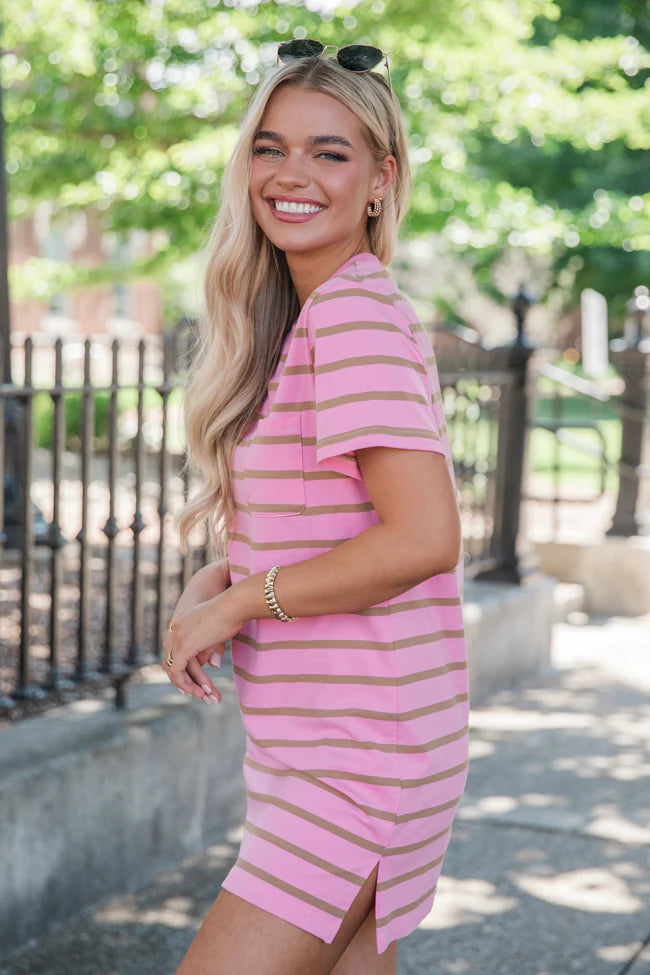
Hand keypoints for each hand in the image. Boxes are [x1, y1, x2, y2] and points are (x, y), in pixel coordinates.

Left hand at [162, 560, 230, 701]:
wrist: (234, 604)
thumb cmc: (232, 613)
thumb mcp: (216, 634)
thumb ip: (209, 649)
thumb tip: (211, 665)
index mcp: (180, 624)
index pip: (175, 652)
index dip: (184, 669)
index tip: (196, 683)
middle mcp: (174, 631)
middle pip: (172, 662)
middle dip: (186, 681)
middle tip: (199, 694)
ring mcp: (176, 638)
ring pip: (175, 670)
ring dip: (189, 686)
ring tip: (206, 697)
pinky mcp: (183, 647)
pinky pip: (177, 673)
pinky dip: (186, 685)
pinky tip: (200, 692)